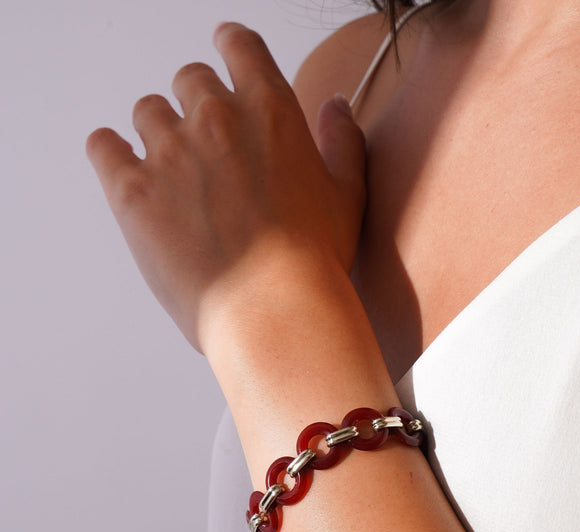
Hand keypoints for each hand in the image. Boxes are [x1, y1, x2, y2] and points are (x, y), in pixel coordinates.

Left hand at [86, 23, 365, 352]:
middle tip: (209, 145)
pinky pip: (104, 147)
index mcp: (269, 110)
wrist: (272, 311)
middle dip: (199, 104)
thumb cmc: (315, 260)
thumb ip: (342, 140)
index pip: (239, 45)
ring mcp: (169, 153)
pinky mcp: (132, 192)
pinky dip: (112, 152)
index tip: (226, 55)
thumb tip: (336, 105)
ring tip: (176, 173)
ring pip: (148, 112)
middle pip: (190, 79)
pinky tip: (125, 168)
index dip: (232, 47)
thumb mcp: (348, 195)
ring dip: (161, 132)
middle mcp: (215, 118)